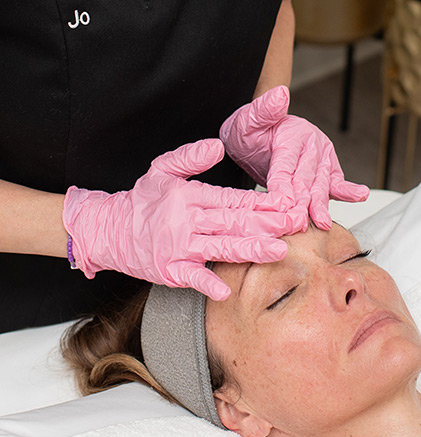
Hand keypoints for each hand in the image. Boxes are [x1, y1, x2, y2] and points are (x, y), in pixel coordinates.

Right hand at [62, 139, 306, 299]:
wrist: (109, 230)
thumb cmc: (142, 201)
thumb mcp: (162, 169)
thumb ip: (190, 157)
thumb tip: (218, 145)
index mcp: (190, 196)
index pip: (233, 199)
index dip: (262, 202)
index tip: (287, 204)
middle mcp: (187, 221)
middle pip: (234, 222)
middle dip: (268, 224)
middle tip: (295, 224)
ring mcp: (179, 247)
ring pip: (221, 247)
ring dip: (250, 249)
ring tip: (278, 251)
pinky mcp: (169, 270)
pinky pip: (191, 277)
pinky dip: (207, 284)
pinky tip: (225, 291)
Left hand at [220, 85, 368, 229]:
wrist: (256, 135)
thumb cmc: (250, 132)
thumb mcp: (249, 119)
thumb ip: (264, 109)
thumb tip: (281, 94)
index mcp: (293, 133)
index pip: (287, 162)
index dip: (282, 183)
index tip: (279, 201)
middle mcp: (312, 144)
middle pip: (306, 178)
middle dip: (302, 201)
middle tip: (297, 221)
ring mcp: (322, 158)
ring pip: (320, 186)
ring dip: (320, 205)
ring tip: (322, 221)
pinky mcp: (327, 171)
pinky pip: (336, 184)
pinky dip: (347, 192)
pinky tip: (360, 195)